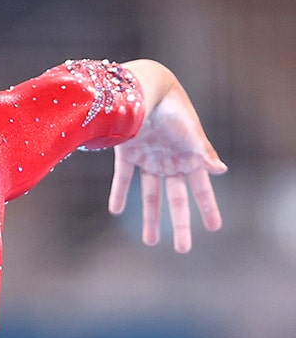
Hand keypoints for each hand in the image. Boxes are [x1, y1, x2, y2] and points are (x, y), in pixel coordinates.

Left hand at [108, 85, 226, 252]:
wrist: (143, 87)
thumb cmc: (173, 107)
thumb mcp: (190, 131)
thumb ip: (202, 151)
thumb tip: (221, 170)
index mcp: (189, 158)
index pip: (201, 190)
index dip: (208, 208)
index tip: (214, 228)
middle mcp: (169, 163)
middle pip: (176, 199)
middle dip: (180, 224)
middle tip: (183, 249)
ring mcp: (148, 159)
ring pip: (149, 195)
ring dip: (150, 217)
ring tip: (151, 241)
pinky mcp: (127, 153)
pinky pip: (123, 178)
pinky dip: (119, 193)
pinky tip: (116, 210)